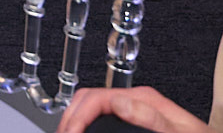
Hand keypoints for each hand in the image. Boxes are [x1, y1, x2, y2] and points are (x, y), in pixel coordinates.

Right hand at [56, 88, 206, 132]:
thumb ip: (152, 118)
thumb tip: (120, 101)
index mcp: (144, 99)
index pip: (96, 98)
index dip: (77, 116)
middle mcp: (138, 101)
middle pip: (89, 99)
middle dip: (70, 117)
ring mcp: (136, 110)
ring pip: (93, 108)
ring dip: (76, 120)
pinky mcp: (136, 122)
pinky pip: (103, 118)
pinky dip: (87, 124)